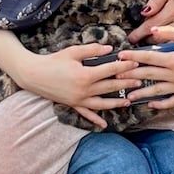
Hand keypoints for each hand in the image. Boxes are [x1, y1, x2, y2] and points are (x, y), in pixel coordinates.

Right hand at [19, 43, 142, 128]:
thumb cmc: (53, 61)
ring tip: (128, 101)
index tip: (135, 62)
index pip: (110, 70)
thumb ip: (92, 50)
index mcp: (86, 74)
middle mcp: (84, 89)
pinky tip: (104, 124)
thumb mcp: (73, 51)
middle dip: (126, 83)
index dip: (124, 66)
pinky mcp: (73, 105)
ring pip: (102, 103)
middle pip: (110, 86)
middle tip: (140, 80)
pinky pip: (86, 114)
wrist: (33, 74)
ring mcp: (79, 99)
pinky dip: (95, 120)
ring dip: (116, 102)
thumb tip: (109, 49)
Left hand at [118, 28, 173, 110]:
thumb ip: (168, 32)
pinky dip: (160, 104)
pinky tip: (150, 104)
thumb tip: (151, 30)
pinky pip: (171, 101)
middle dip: (130, 76)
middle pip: (148, 75)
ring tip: (127, 96)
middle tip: (116, 77)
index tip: (120, 57)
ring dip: (141, 94)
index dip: (132, 57)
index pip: (148, 58)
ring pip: (156, 91)